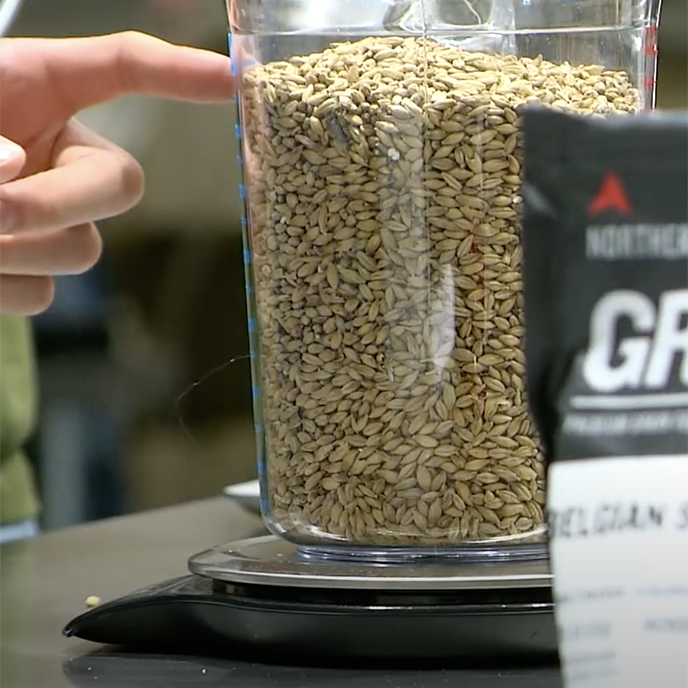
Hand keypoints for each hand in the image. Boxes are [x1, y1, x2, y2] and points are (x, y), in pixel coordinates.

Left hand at [0, 32, 233, 314]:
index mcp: (38, 94)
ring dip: (19, 250)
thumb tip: (15, 173)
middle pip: (120, 185)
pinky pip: (42, 296)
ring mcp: (49, 223)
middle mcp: (57, 160)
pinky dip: (1, 290)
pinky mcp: (28, 278)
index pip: (122, 71)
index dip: (178, 73)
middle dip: (60, 204)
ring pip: (82, 250)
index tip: (232, 79)